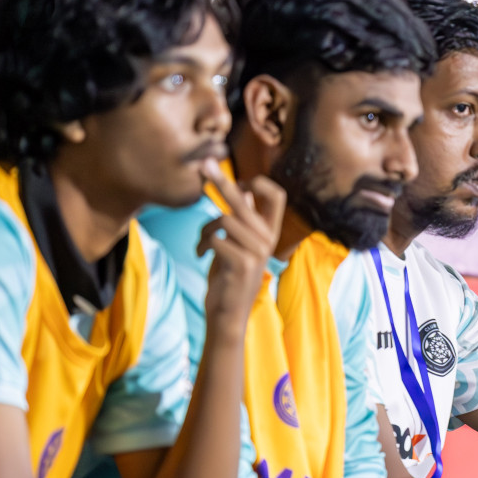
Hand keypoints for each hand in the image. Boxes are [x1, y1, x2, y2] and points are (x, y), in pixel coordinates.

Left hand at [197, 171, 284, 328]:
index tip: (239, 181)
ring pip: (224, 219)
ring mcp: (257, 252)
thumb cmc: (229, 277)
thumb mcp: (238, 244)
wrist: (227, 313)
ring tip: (201, 244)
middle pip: (244, 200)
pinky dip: (202, 244)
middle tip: (203, 163)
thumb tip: (244, 191)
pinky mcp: (242, 263)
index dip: (259, 183)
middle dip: (221, 181)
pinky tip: (202, 256)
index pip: (277, 196)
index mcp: (270, 232)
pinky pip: (216, 238)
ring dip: (204, 230)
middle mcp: (268, 239)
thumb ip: (244, 220)